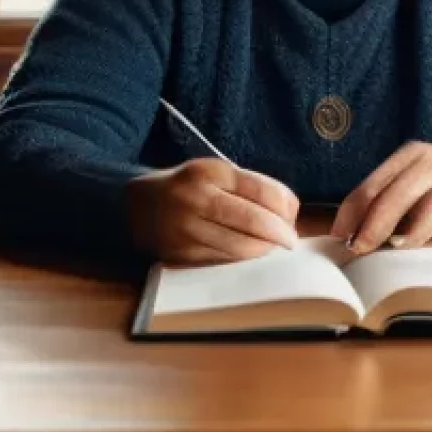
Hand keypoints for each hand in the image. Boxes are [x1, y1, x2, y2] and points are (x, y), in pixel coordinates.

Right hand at [125, 159, 299, 263]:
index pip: (260, 189)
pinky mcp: (182, 254)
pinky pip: (223, 260)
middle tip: (290, 239)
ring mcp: (187, 229)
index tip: (293, 215)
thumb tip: (290, 207)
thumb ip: (251, 185)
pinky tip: (249, 252)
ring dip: (264, 249)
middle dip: (279, 234)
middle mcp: (197, 199)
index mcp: (210, 172)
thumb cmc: (188, 186)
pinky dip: (242, 258)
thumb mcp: (216, 172)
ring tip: (272, 246)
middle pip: (252, 221)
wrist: (138, 206)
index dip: (284, 205)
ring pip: (240, 247)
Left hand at [330, 141, 431, 254]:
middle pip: (402, 190)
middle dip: (378, 222)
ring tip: (400, 247)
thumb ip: (388, 207)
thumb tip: (349, 239)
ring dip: (416, 226)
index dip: (354, 213)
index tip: (341, 240)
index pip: (374, 184)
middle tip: (362, 250)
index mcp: (411, 157)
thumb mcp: (417, 190)